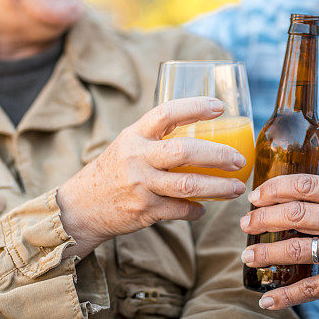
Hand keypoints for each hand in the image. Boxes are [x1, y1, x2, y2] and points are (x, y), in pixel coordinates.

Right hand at [56, 97, 246, 257]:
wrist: (80, 207)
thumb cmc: (113, 171)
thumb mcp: (127, 144)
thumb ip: (156, 136)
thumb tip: (201, 128)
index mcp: (134, 134)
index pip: (166, 113)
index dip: (195, 107)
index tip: (219, 107)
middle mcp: (137, 157)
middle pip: (184, 151)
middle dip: (217, 155)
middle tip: (238, 159)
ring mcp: (140, 185)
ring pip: (188, 185)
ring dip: (218, 188)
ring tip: (236, 188)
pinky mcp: (144, 211)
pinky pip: (180, 210)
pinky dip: (196, 210)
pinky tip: (203, 208)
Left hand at [240, 174, 318, 312]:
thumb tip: (290, 200)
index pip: (306, 184)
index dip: (274, 188)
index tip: (255, 196)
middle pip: (295, 213)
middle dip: (262, 218)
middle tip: (245, 225)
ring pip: (296, 249)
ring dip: (266, 253)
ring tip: (248, 257)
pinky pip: (309, 288)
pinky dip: (284, 296)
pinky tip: (267, 299)